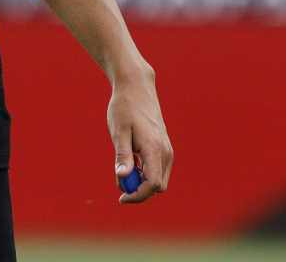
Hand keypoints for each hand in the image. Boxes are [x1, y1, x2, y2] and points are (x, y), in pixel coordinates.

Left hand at [108, 65, 172, 202]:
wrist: (136, 88)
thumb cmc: (124, 108)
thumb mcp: (119, 131)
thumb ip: (122, 155)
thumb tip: (122, 178)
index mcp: (155, 149)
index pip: (153, 184)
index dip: (138, 195)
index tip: (121, 197)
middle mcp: (166, 152)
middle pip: (158, 186)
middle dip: (139, 190)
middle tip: (118, 184)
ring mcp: (167, 150)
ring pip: (159, 179)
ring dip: (142, 182)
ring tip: (122, 170)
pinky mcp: (164, 147)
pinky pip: (158, 169)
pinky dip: (145, 173)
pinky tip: (130, 164)